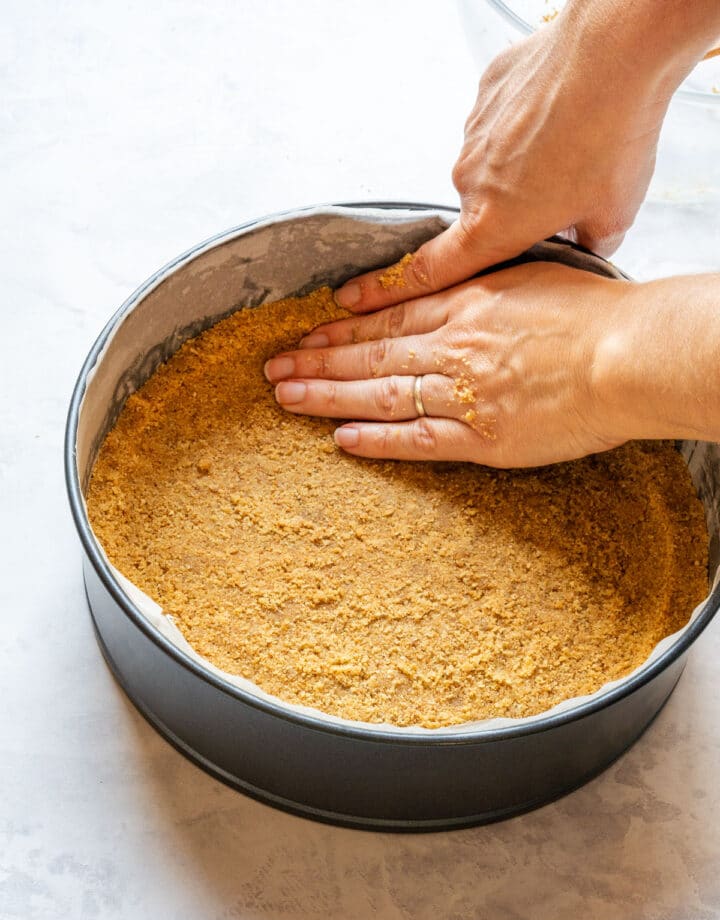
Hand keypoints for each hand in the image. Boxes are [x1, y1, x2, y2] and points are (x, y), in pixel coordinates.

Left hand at [265, 262, 630, 468]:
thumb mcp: (531, 276)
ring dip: (330, 396)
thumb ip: (484, 286)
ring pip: (381, 393)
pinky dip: (378, 439)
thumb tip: (455, 288)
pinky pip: (418, 439)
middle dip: (318, 361)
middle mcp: (453, 347)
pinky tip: (342, 439)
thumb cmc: (595, 315)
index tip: (308, 334)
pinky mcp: (482, 436)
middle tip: (274, 369)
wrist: (627, 356)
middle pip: (371, 354)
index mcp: (466, 305)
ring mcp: (463, 393)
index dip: (342, 328)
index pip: (388, 316)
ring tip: (288, 398)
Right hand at [335, 7, 682, 315]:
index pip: (430, 271)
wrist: (613, 50)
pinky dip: (529, 123)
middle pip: (481, 213)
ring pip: (493, 166)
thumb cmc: (612, 136)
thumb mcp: (612, 216)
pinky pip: (501, 121)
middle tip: (566, 191)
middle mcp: (470, 184)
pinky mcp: (485, 94)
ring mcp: (473, 136)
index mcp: (492, 226)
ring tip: (576, 145)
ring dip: (525, 164)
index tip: (354, 299)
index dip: (389, 291)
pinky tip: (566, 112)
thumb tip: (581, 243)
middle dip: (516, 210)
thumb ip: (587, 244)